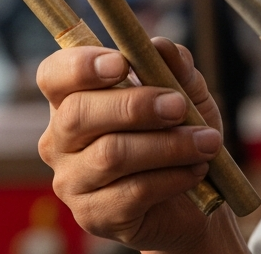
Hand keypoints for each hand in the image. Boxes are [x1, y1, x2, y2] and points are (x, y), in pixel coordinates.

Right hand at [36, 38, 245, 253]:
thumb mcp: (186, 95)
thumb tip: (162, 46)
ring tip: (207, 142)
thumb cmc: (176, 136)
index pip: (53, 75)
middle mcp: (59, 140)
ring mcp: (71, 181)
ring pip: (110, 155)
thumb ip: (176, 68)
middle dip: (135, 106)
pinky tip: (196, 170)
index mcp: (72, 99)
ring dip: (167, 145)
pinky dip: (172, 177)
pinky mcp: (93, 215)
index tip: (121, 63)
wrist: (190, 200)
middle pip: (78, 114)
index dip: (80, 66)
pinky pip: (132, 191)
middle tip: (179, 106)